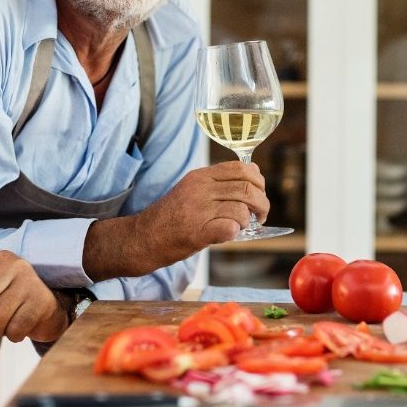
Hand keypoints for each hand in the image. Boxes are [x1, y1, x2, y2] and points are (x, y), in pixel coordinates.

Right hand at [83, 161, 269, 279]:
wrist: (143, 237)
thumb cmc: (171, 217)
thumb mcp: (191, 190)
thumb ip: (217, 183)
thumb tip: (253, 177)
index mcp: (200, 176)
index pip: (241, 168)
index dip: (258, 181)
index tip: (259, 192)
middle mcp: (200, 189)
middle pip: (247, 188)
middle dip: (262, 203)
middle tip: (261, 215)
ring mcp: (199, 210)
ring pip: (242, 209)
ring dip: (248, 221)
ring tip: (241, 227)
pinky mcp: (198, 232)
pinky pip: (231, 228)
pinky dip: (235, 232)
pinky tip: (227, 234)